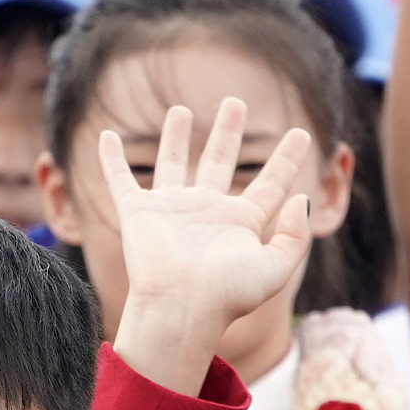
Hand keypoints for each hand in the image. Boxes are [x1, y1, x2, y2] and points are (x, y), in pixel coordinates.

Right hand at [104, 98, 315, 392]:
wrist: (181, 307)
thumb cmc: (228, 294)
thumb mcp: (276, 268)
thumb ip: (295, 235)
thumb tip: (301, 197)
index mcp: (240, 223)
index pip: (269, 184)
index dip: (287, 159)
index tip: (302, 133)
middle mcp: (206, 212)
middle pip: (219, 161)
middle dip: (227, 132)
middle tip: (234, 103)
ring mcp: (171, 210)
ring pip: (173, 163)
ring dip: (176, 137)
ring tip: (181, 110)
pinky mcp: (138, 213)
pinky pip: (121, 179)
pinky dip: (110, 159)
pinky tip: (107, 137)